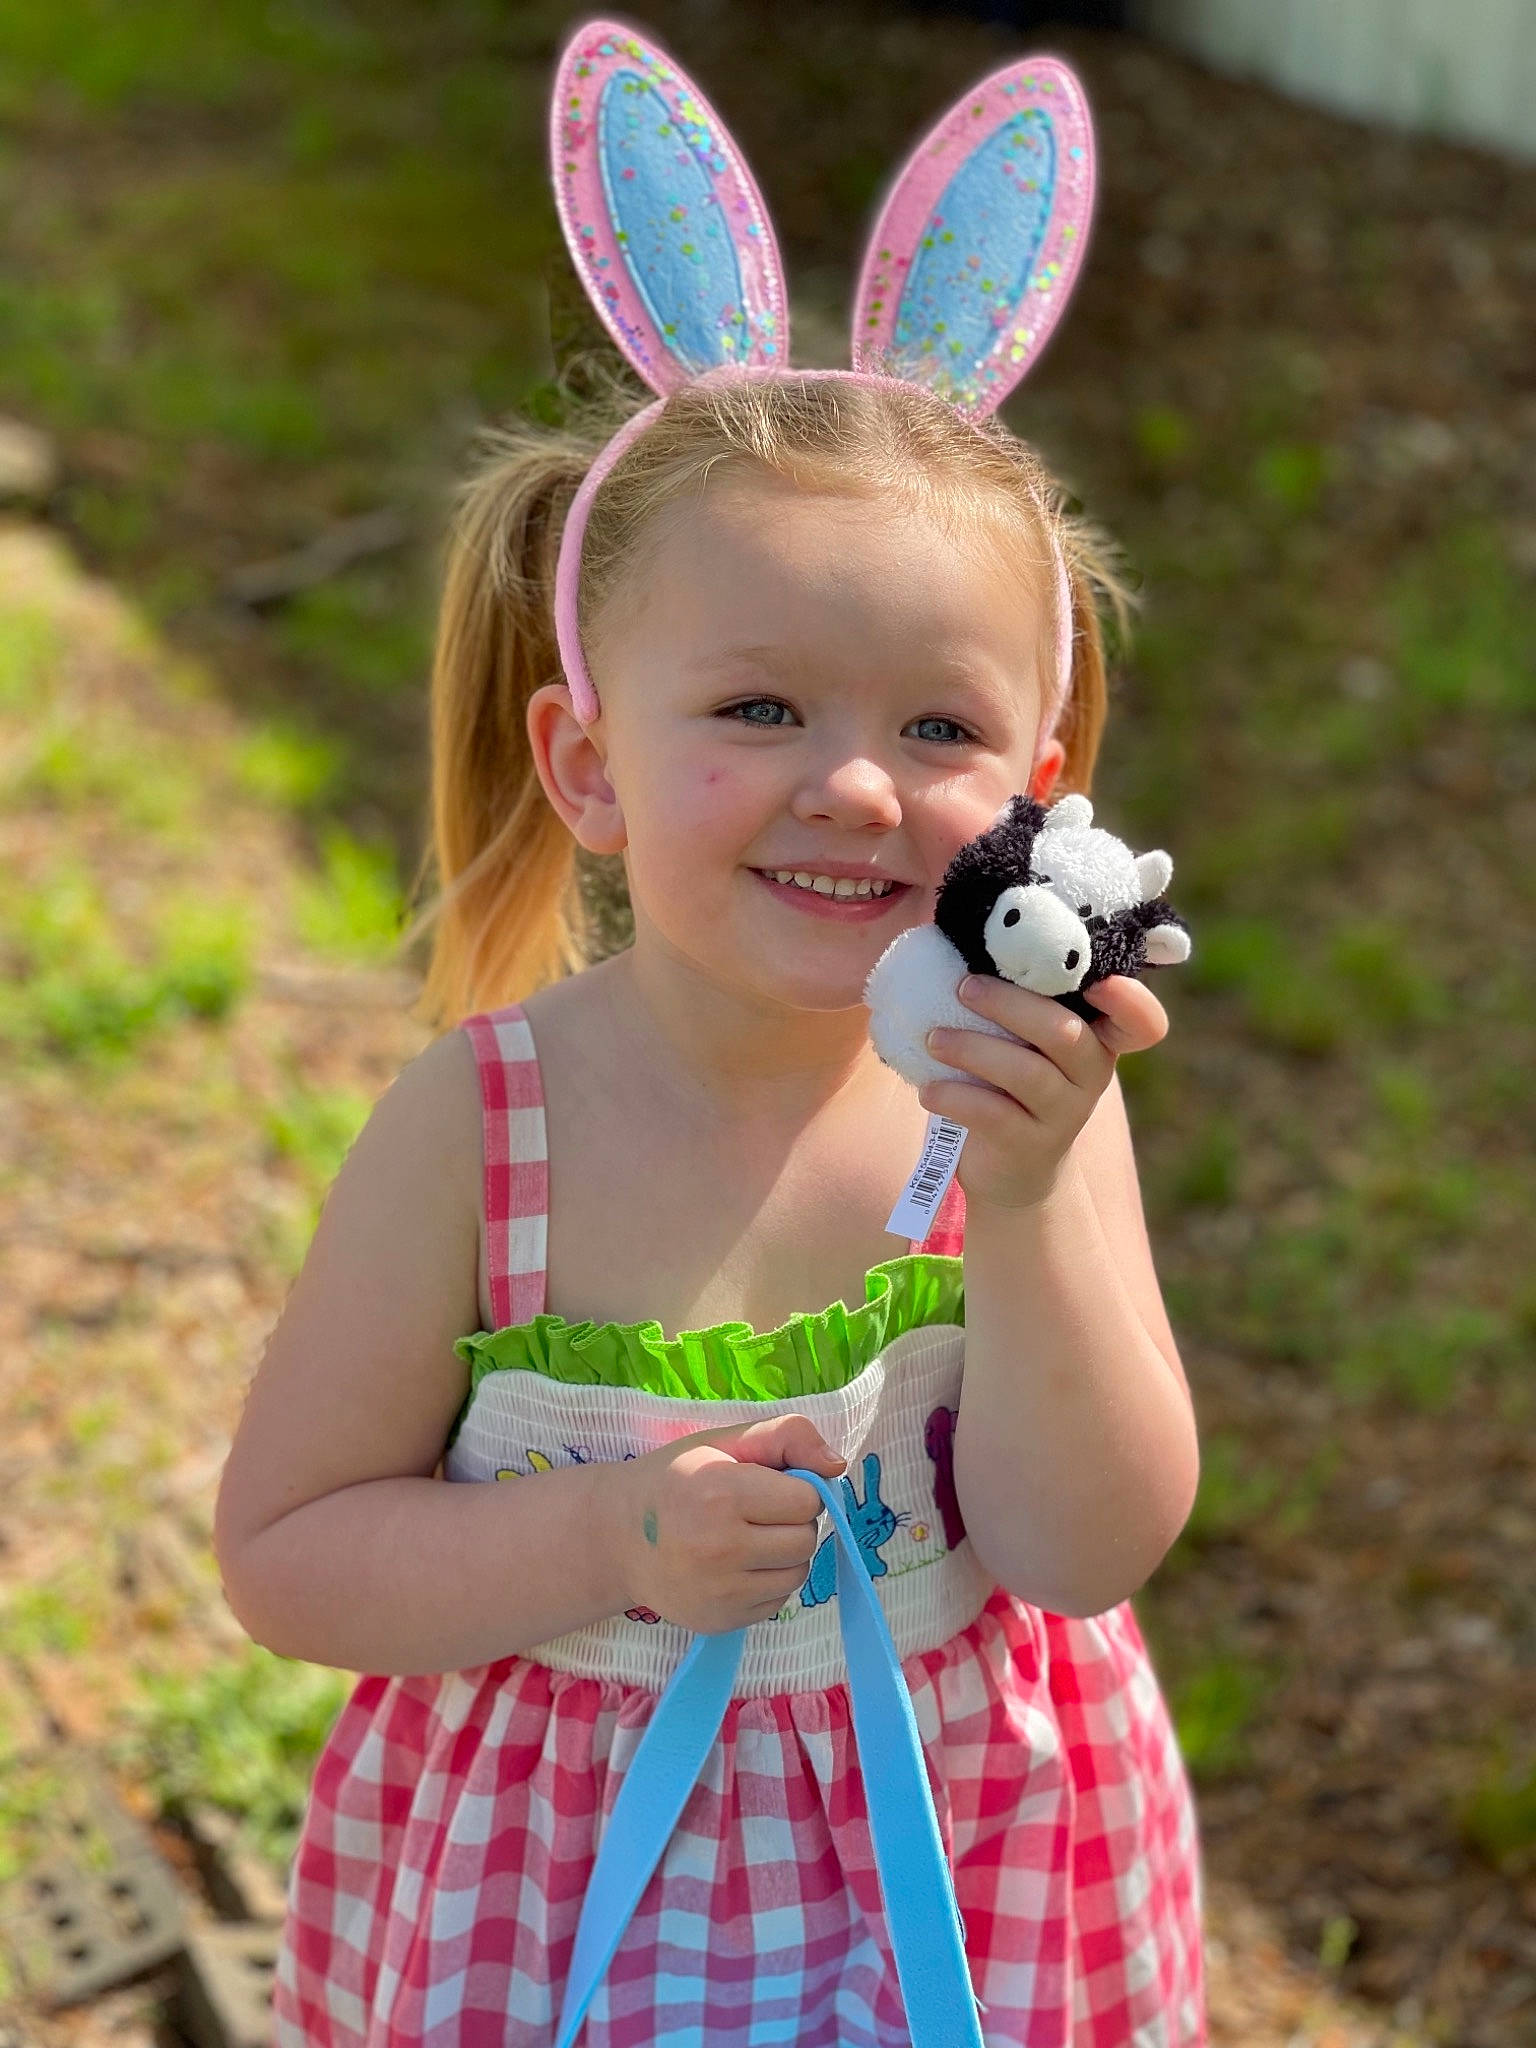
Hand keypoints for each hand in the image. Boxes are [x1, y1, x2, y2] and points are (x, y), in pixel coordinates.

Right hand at [613, 1414, 846, 1634]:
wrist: (620, 1537)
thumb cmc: (679, 1479)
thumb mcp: (727, 1441)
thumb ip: (788, 1436)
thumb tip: (838, 1465)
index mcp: (721, 1493)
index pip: (807, 1499)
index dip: (793, 1488)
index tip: (762, 1485)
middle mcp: (720, 1548)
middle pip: (805, 1540)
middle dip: (791, 1522)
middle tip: (756, 1512)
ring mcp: (719, 1592)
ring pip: (797, 1573)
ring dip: (784, 1554)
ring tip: (747, 1538)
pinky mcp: (721, 1622)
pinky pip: (776, 1601)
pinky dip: (767, 1581)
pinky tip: (736, 1566)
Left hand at [918, 974, 1168, 1210]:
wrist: (1010, 1166)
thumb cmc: (1010, 1080)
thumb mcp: (1023, 1039)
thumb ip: (1016, 995)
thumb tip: (961, 934)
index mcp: (1097, 1037)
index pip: (1141, 1022)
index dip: (1130, 1000)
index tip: (1098, 982)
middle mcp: (1091, 1073)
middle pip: (1065, 1032)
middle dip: (1010, 1004)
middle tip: (964, 986)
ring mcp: (1066, 1113)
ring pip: (1028, 1073)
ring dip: (974, 1049)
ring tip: (933, 1039)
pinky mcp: (1032, 1146)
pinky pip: (996, 1115)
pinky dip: (957, 1097)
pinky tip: (927, 1091)